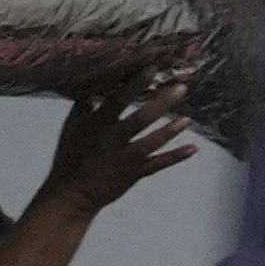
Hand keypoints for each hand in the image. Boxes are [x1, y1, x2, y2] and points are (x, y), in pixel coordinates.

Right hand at [34, 83, 197, 219]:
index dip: (134, 85)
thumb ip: (85, 105)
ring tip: (187, 119)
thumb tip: (96, 80)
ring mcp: (125, 159)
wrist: (70, 196)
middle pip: (140, 120)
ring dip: (171, 130)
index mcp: (96, 127)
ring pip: (151, 142)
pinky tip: (193, 148)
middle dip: (161, 103)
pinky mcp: (134, 174)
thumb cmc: (71, 157)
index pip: (116, 101)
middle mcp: (112, 141)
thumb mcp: (71, 128)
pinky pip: (157, 165)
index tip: (152, 69)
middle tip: (181, 88)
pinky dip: (176, 157)